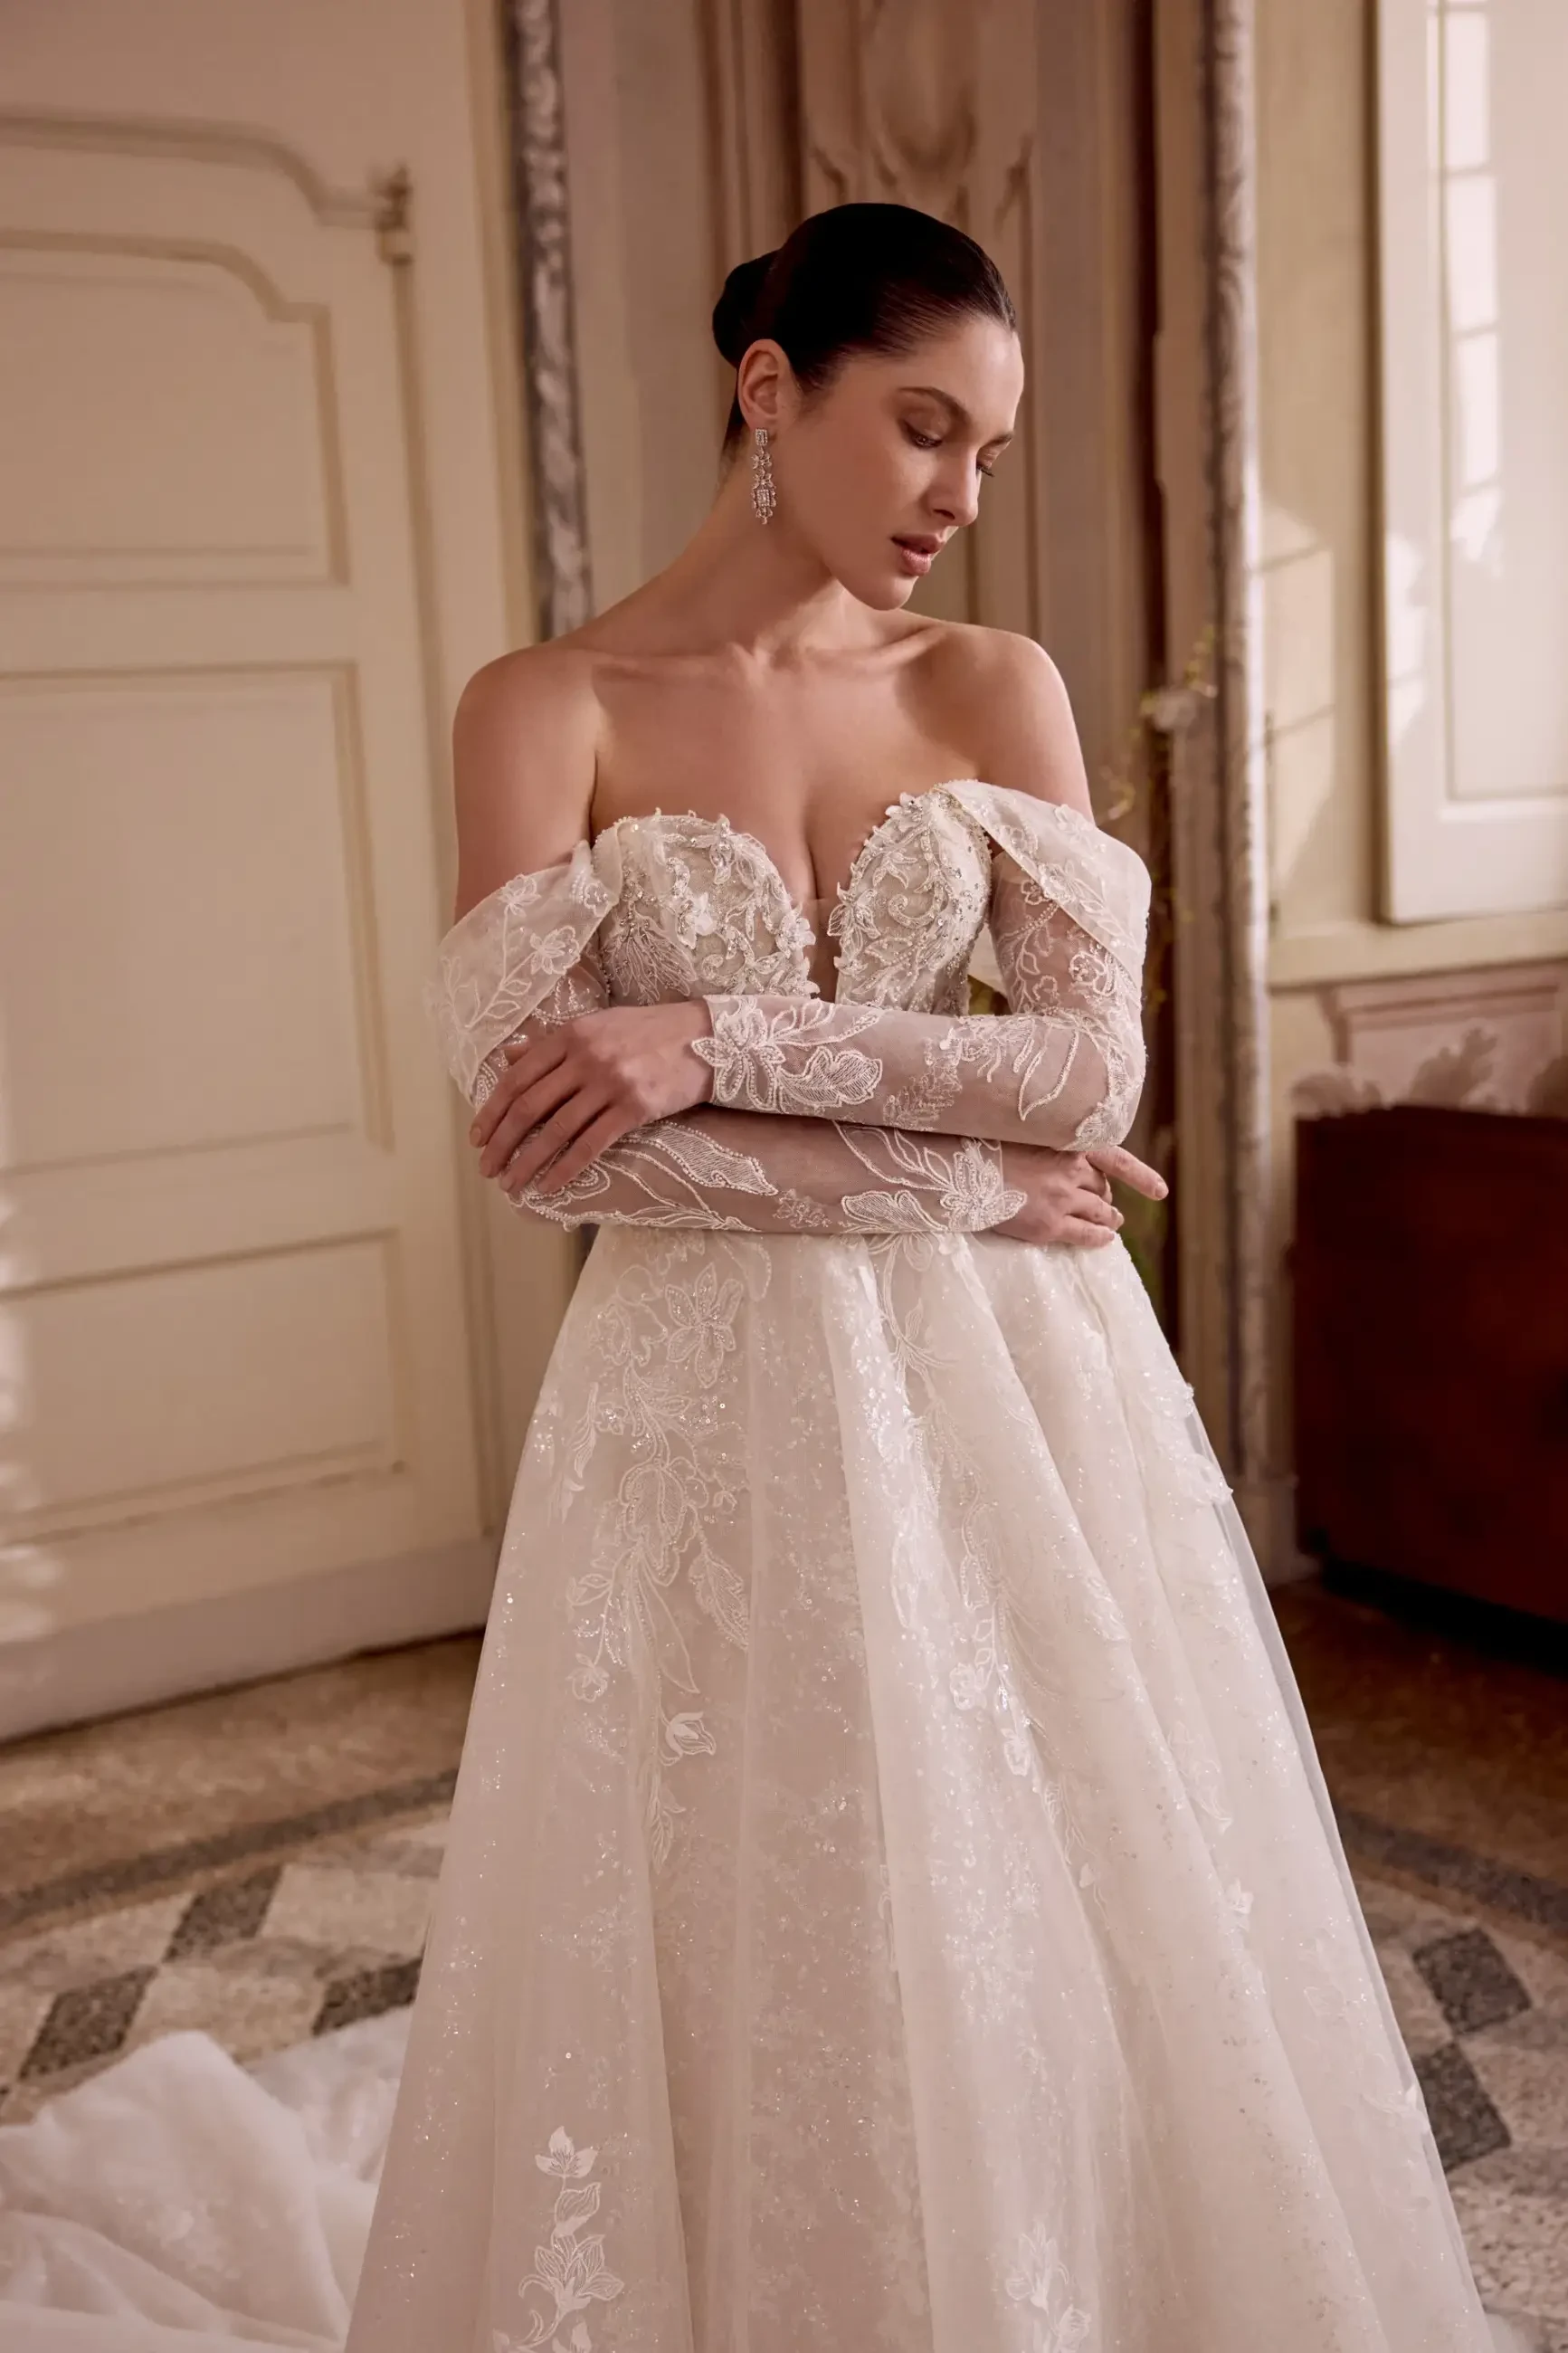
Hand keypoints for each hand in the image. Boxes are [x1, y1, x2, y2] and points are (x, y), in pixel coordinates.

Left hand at [470, 1003, 714, 1197]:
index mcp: (570, 1035)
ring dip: (528, 1162)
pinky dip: (565, 1169)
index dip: (491, 1111)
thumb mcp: (596, 1025)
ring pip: (555, 1131)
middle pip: (529, 1107)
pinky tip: (550, 1187)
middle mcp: (585, 1058)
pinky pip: (590, 1145)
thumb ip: (551, 1042)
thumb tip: (508, 1056)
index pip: (517, 1078)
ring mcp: (610, 1083)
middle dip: (502, 1143)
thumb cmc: (648, 1033)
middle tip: (487, 1169)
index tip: (477, 1138)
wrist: (706, 1038)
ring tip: (512, 1185)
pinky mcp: (634, 1108)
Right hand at [992, 1140, 1167, 1246]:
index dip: (1142, 1177)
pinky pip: (1086, 1236)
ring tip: (1113, 1224)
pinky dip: (1099, 1239)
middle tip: (1108, 1205)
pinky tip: (1105, 1241)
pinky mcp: (1049, 1225)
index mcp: (1068, 1143)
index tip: (1160, 1192)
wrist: (957, 1169)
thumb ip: (1048, 1141)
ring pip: (1100, 1213)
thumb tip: (1065, 1153)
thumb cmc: (983, 1145)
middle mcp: (1071, 1170)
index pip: (1117, 1159)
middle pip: (1104, 1188)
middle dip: (1107, 1197)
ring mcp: (1062, 1199)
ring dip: (1109, 1219)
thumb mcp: (1022, 1131)